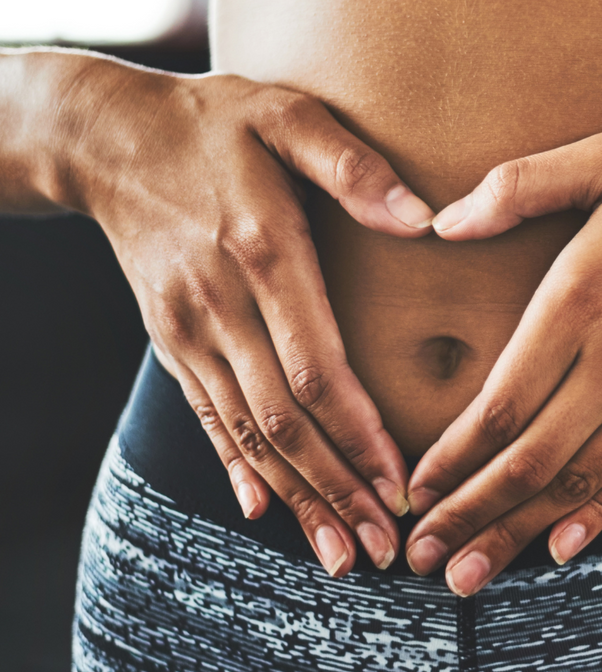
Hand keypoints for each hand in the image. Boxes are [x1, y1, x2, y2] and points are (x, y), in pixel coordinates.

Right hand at [58, 54, 434, 575]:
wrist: (105, 136)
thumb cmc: (215, 120)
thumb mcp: (288, 116)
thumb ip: (355, 167)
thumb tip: (426, 219)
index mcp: (262, 256)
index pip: (315, 370)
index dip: (358, 435)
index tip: (399, 485)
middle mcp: (221, 307)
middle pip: (284, 421)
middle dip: (337, 492)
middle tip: (384, 551)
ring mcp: (189, 330)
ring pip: (248, 434)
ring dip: (298, 498)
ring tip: (342, 555)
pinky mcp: (172, 340)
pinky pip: (207, 416)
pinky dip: (237, 466)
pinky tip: (264, 509)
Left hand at [401, 123, 601, 594]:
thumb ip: (522, 186)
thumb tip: (443, 223)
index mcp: (582, 300)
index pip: (499, 405)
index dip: (448, 460)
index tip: (410, 493)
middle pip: (529, 461)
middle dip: (467, 517)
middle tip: (419, 561)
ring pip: (581, 483)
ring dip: (518, 533)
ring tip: (470, 579)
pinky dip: (599, 517)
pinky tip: (562, 548)